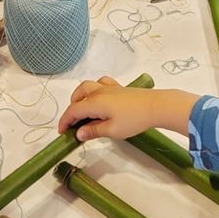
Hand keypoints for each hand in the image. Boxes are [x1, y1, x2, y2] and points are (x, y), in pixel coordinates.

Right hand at [57, 76, 198, 140]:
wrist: (156, 106)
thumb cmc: (134, 120)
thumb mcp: (112, 130)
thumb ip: (93, 131)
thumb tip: (78, 133)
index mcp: (94, 102)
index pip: (73, 111)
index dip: (65, 122)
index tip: (62, 133)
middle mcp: (98, 92)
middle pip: (77, 97)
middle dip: (72, 110)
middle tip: (74, 125)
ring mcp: (108, 88)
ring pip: (87, 87)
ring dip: (80, 98)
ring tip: (83, 111)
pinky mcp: (118, 88)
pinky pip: (101, 83)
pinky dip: (94, 90)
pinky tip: (99, 98)